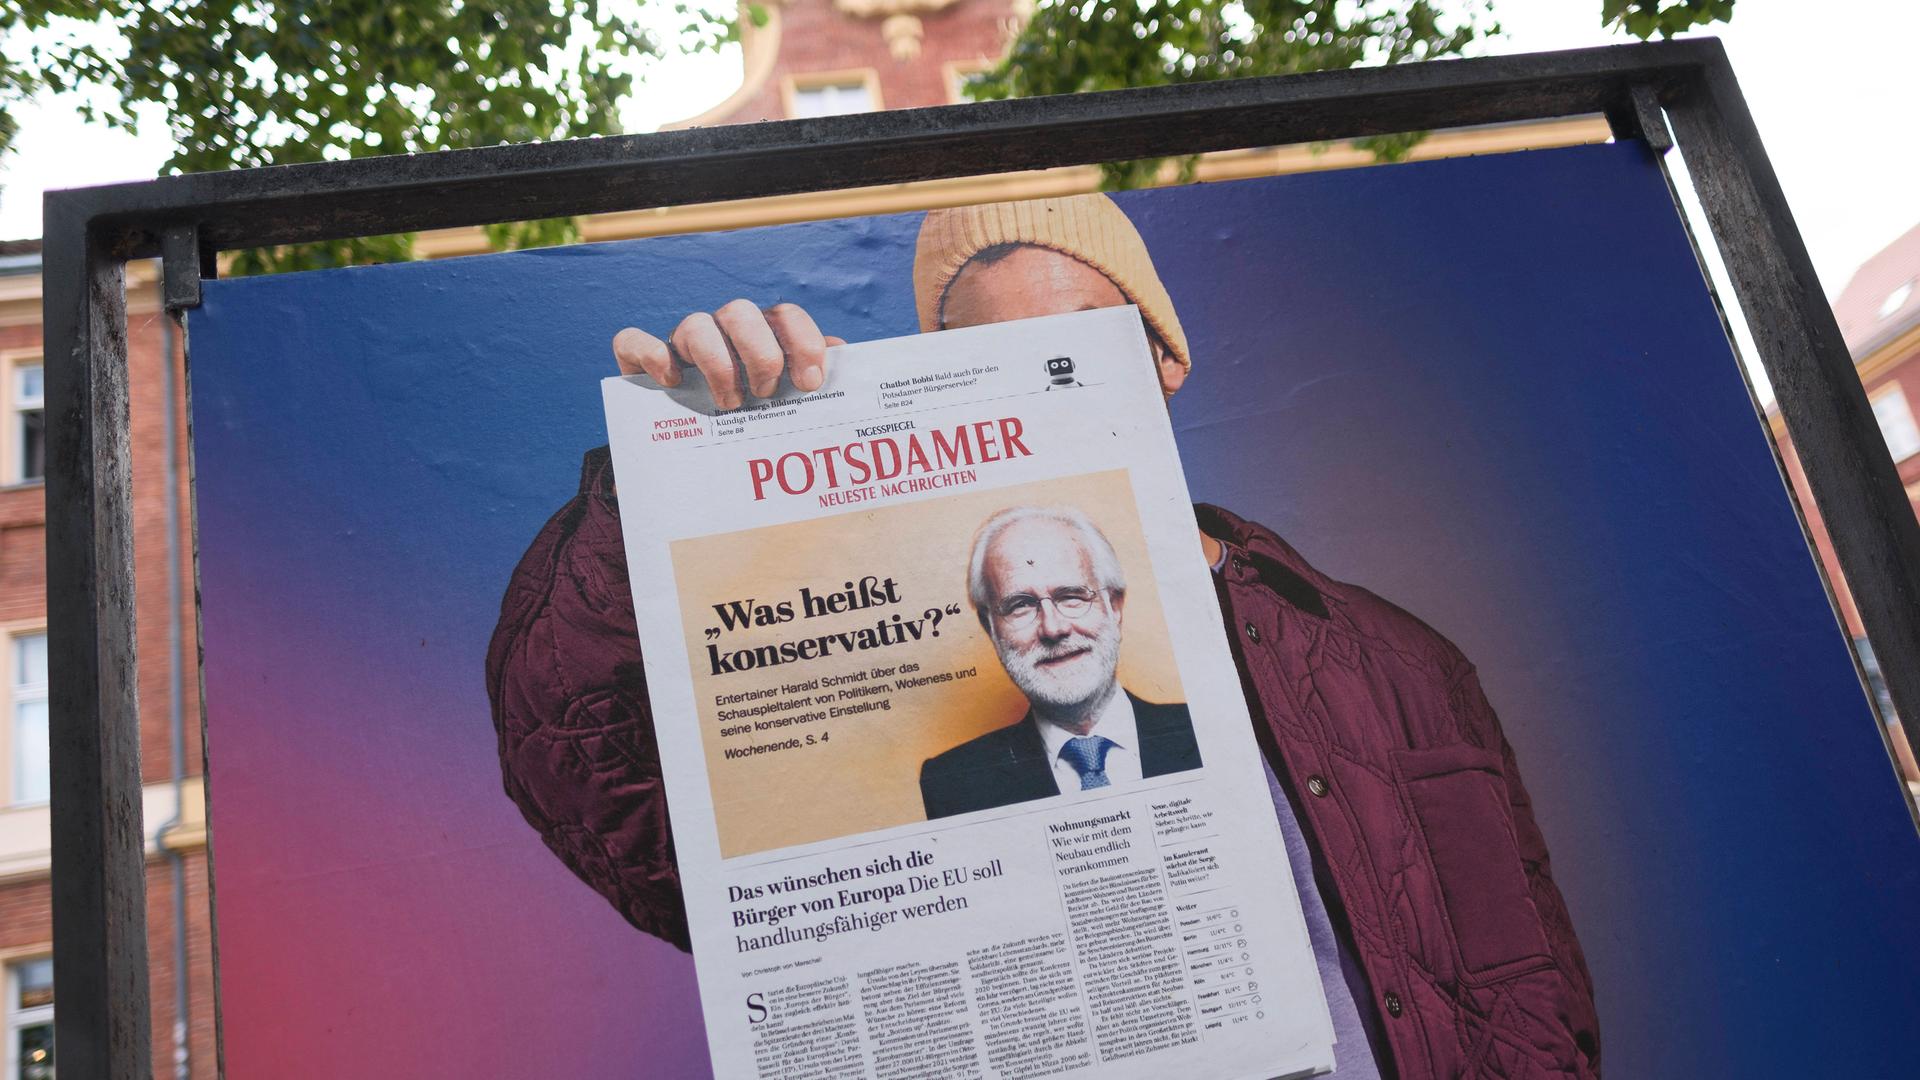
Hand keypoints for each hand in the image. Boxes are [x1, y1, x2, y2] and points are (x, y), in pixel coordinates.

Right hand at [612, 301, 845, 409]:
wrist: (691, 454)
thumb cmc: (753, 424)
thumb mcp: (787, 406)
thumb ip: (815, 382)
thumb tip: (847, 359)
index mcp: (763, 336)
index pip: (786, 315)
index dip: (803, 342)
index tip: (810, 382)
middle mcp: (723, 332)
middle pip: (740, 312)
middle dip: (760, 353)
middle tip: (767, 394)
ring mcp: (681, 344)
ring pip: (695, 324)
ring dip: (717, 364)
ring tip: (731, 404)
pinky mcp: (639, 360)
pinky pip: (634, 341)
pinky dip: (651, 356)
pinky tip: (670, 383)